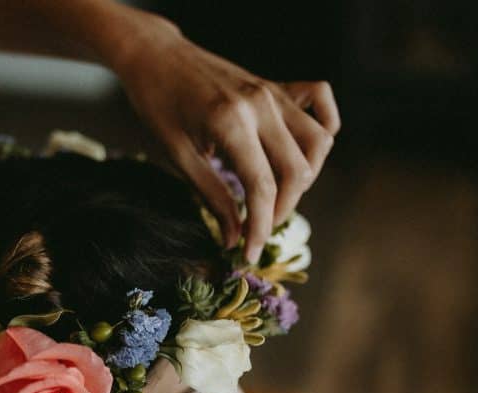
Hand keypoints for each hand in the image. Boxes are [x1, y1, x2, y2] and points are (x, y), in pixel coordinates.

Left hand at [111, 19, 339, 262]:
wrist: (155, 55)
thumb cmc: (157, 104)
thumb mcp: (177, 154)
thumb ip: (211, 196)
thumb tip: (233, 238)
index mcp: (230, 122)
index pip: (261, 187)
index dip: (260, 228)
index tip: (249, 253)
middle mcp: (261, 105)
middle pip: (296, 170)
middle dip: (281, 210)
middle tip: (258, 227)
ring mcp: (273, 92)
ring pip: (317, 143)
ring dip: (304, 178)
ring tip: (276, 195)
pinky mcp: (277, 85)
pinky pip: (320, 102)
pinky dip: (323, 126)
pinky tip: (304, 151)